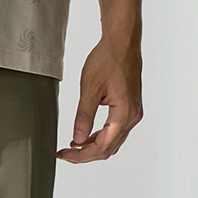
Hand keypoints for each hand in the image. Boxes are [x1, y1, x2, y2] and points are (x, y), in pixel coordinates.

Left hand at [56, 35, 142, 162]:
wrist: (122, 43)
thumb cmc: (108, 60)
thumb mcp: (90, 88)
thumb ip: (84, 116)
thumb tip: (77, 140)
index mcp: (124, 115)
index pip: (102, 147)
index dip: (81, 155)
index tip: (65, 155)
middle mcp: (132, 117)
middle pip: (109, 148)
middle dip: (86, 153)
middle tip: (66, 154)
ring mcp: (133, 112)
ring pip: (113, 140)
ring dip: (93, 145)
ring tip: (73, 145)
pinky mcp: (130, 107)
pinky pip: (116, 130)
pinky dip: (101, 135)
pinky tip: (87, 133)